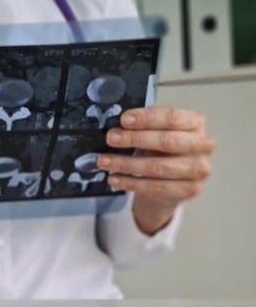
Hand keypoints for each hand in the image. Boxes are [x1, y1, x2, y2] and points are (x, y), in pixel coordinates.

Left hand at [98, 107, 214, 234]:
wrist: (172, 180)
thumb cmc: (163, 151)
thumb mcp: (156, 133)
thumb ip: (142, 127)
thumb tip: (117, 127)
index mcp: (194, 123)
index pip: (171, 117)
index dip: (146, 118)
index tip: (124, 120)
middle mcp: (201, 144)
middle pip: (167, 141)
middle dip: (135, 139)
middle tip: (111, 139)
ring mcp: (198, 168)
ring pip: (159, 167)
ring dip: (127, 164)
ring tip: (105, 161)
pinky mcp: (190, 189)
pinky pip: (156, 187)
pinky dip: (131, 183)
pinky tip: (115, 179)